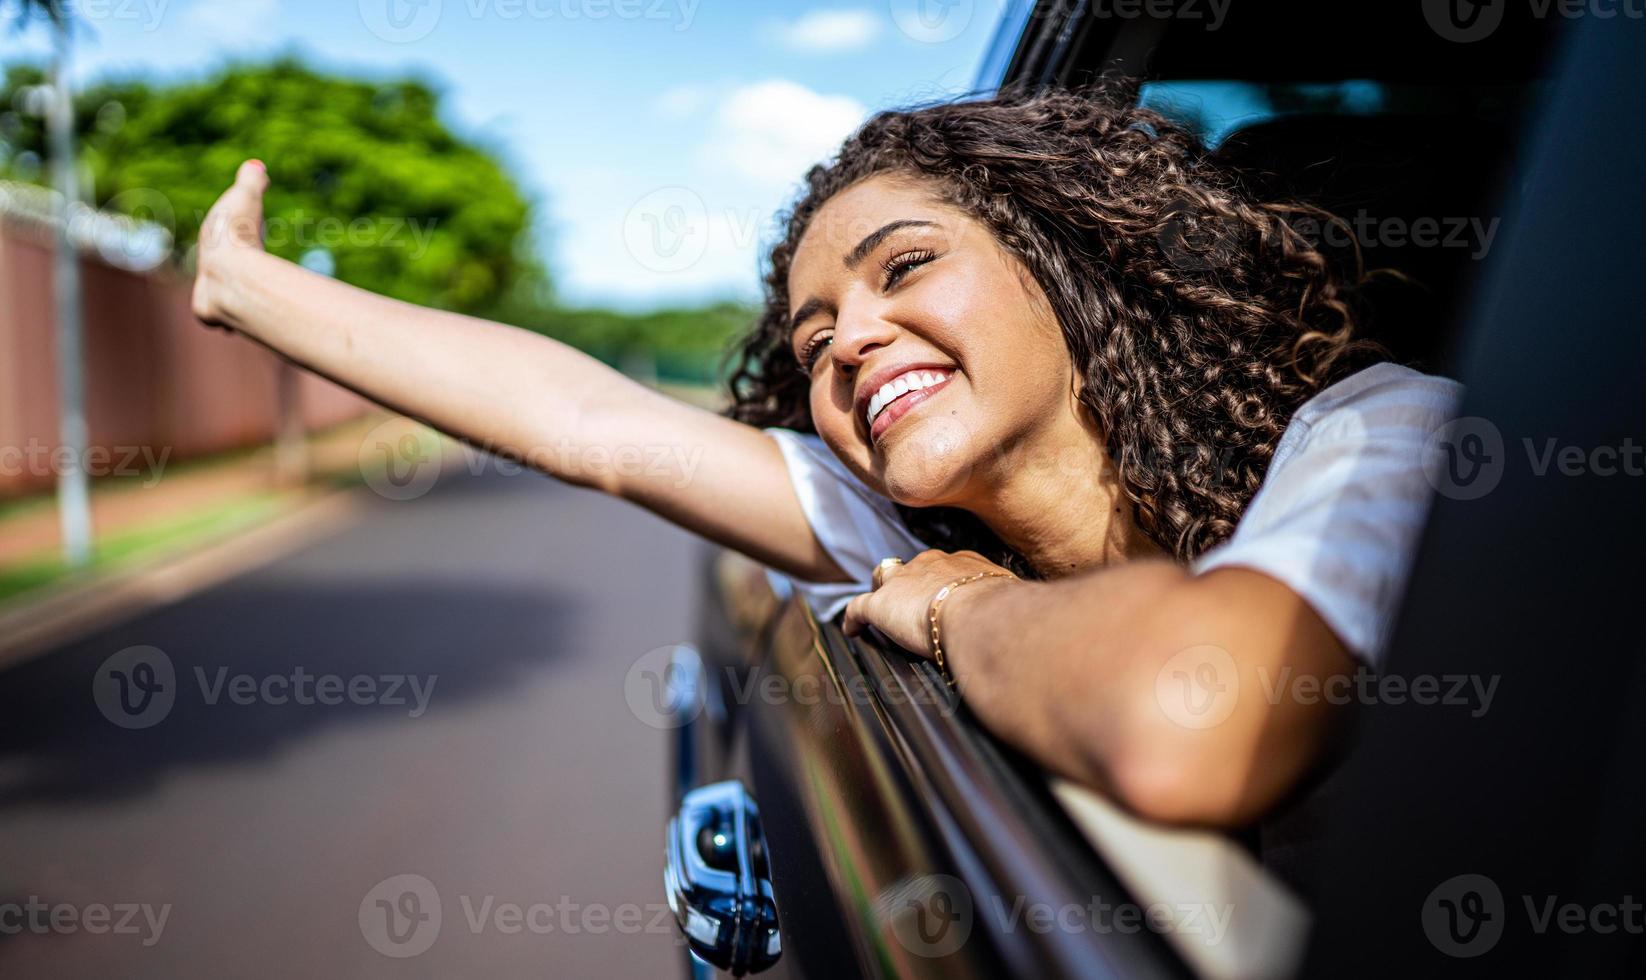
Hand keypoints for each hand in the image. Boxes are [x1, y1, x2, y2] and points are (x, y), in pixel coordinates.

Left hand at [191, 159, 268, 329]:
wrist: (231, 270)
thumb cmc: (240, 232)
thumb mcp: (247, 198)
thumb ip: (252, 180)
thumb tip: (256, 165)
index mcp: (211, 241)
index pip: (217, 238)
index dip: (229, 238)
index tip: (239, 239)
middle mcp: (201, 268)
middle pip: (208, 269)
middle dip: (217, 271)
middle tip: (232, 271)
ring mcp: (204, 292)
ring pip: (209, 297)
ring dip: (220, 301)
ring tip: (234, 303)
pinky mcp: (210, 312)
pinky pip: (217, 319)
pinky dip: (226, 323)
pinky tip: (232, 327)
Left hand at [841, 549, 1016, 658]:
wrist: (981, 614)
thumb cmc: (1003, 612)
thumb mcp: (1010, 601)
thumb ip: (1008, 607)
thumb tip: (1024, 619)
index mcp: (962, 563)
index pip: (944, 566)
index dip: (939, 580)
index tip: (942, 592)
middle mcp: (930, 564)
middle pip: (911, 567)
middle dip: (907, 580)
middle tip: (909, 599)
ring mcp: (902, 582)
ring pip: (883, 578)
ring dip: (881, 591)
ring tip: (879, 608)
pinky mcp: (880, 605)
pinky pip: (859, 608)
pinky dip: (853, 620)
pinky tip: (852, 631)